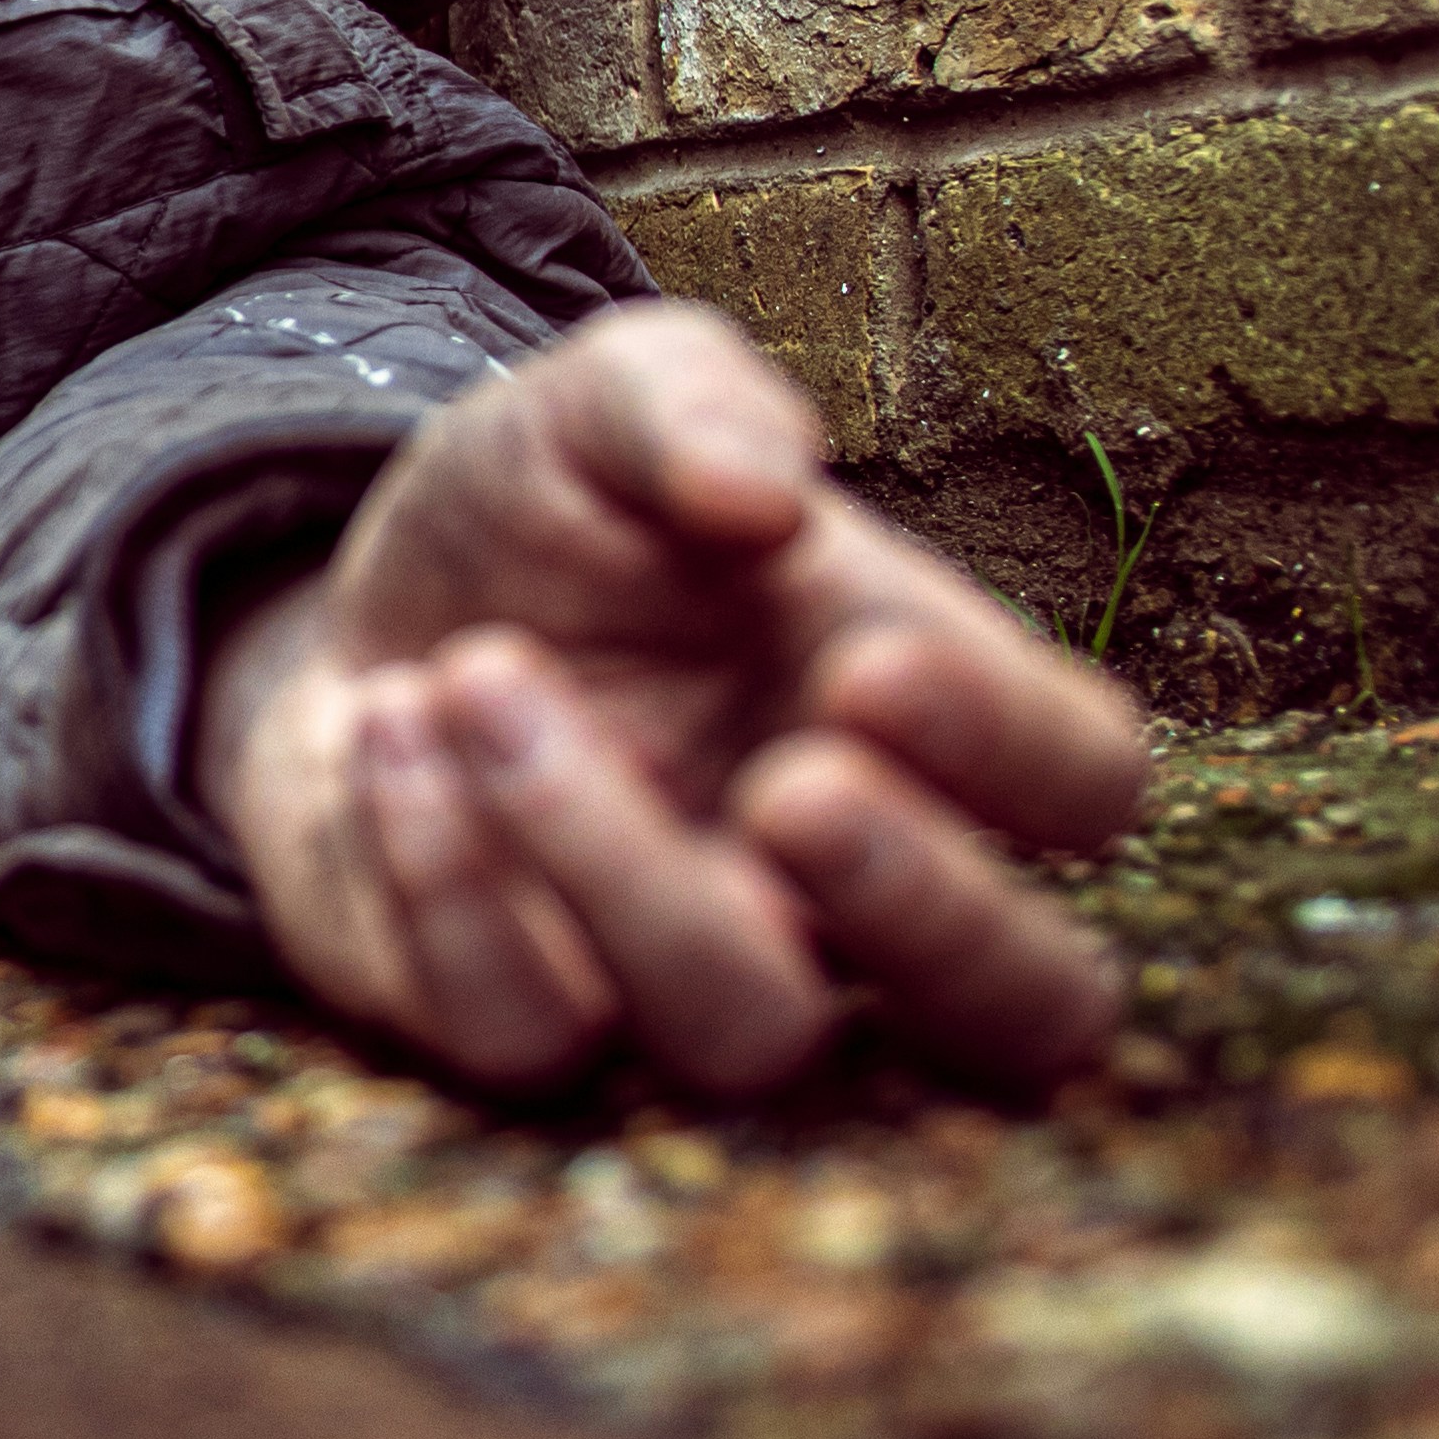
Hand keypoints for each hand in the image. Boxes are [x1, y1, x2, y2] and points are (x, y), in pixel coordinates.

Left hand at [205, 303, 1151, 1100]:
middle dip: (926, 914)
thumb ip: (692, 404)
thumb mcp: (603, 405)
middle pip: (1023, 1011)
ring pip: (746, 1033)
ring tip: (478, 673)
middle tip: (790, 786)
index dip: (1013, 749)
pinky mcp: (526, 1023)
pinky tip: (388, 726)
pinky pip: (525, 1034)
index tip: (867, 662)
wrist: (357, 602)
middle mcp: (842, 887)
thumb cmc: (545, 523)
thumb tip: (763, 491)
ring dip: (606, 853)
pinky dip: (446, 879)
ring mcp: (693, 979)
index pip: (1081, 788)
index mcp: (918, 723)